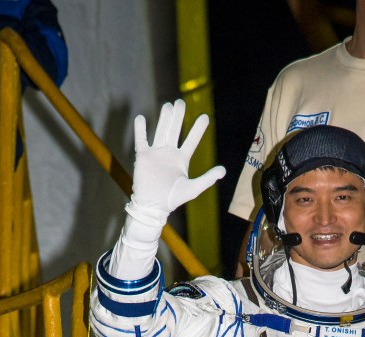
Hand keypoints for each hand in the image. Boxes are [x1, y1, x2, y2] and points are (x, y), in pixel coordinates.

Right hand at [127, 98, 225, 223]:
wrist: (153, 206)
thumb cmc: (173, 199)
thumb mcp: (193, 189)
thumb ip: (207, 178)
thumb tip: (223, 170)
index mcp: (181, 160)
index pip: (191, 140)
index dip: (198, 129)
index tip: (205, 116)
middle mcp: (169, 153)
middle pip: (174, 130)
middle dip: (178, 117)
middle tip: (181, 102)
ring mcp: (156, 153)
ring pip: (161, 131)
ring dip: (164, 118)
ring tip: (168, 105)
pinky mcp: (143, 157)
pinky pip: (141, 140)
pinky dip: (140, 130)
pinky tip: (141, 118)